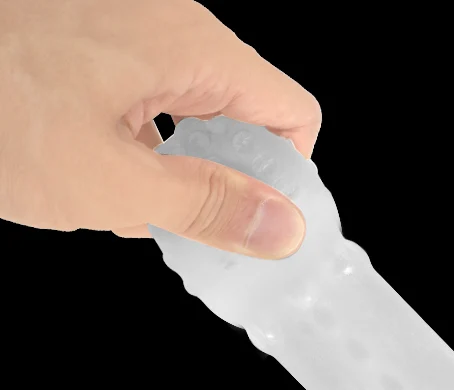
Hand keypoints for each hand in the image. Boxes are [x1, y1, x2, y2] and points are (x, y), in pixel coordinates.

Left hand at [0, 0, 319, 257]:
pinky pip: (144, 96)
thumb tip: (283, 228)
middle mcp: (166, 23)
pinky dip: (134, 145)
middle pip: (244, 112)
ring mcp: (124, 24)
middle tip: (183, 227)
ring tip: (120, 203)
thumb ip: (208, 207)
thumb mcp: (107, 182)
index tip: (256, 227)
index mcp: (190, 46)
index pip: (292, 114)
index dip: (286, 179)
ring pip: (190, 111)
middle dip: (224, 179)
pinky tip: (89, 173)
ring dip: (173, 170)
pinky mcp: (86, 36)